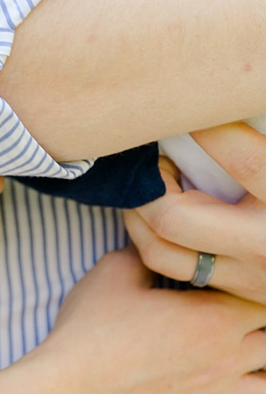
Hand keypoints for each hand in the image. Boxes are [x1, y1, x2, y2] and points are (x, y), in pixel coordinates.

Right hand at [32, 247, 265, 393]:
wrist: (68, 389)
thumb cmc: (91, 330)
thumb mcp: (113, 272)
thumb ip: (148, 255)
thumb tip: (157, 245)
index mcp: (215, 318)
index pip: (264, 301)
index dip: (253, 289)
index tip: (233, 282)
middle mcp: (226, 360)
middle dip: (261, 327)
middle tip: (233, 315)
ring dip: (262, 372)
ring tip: (242, 359)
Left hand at [127, 123, 265, 302]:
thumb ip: (259, 145)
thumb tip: (235, 101)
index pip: (244, 161)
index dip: (208, 130)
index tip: (188, 108)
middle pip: (176, 217)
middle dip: (152, 183)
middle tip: (157, 157)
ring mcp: (249, 277)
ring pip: (160, 249)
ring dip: (140, 213)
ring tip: (153, 184)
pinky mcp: (238, 293)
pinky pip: (174, 267)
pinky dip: (155, 237)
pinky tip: (162, 211)